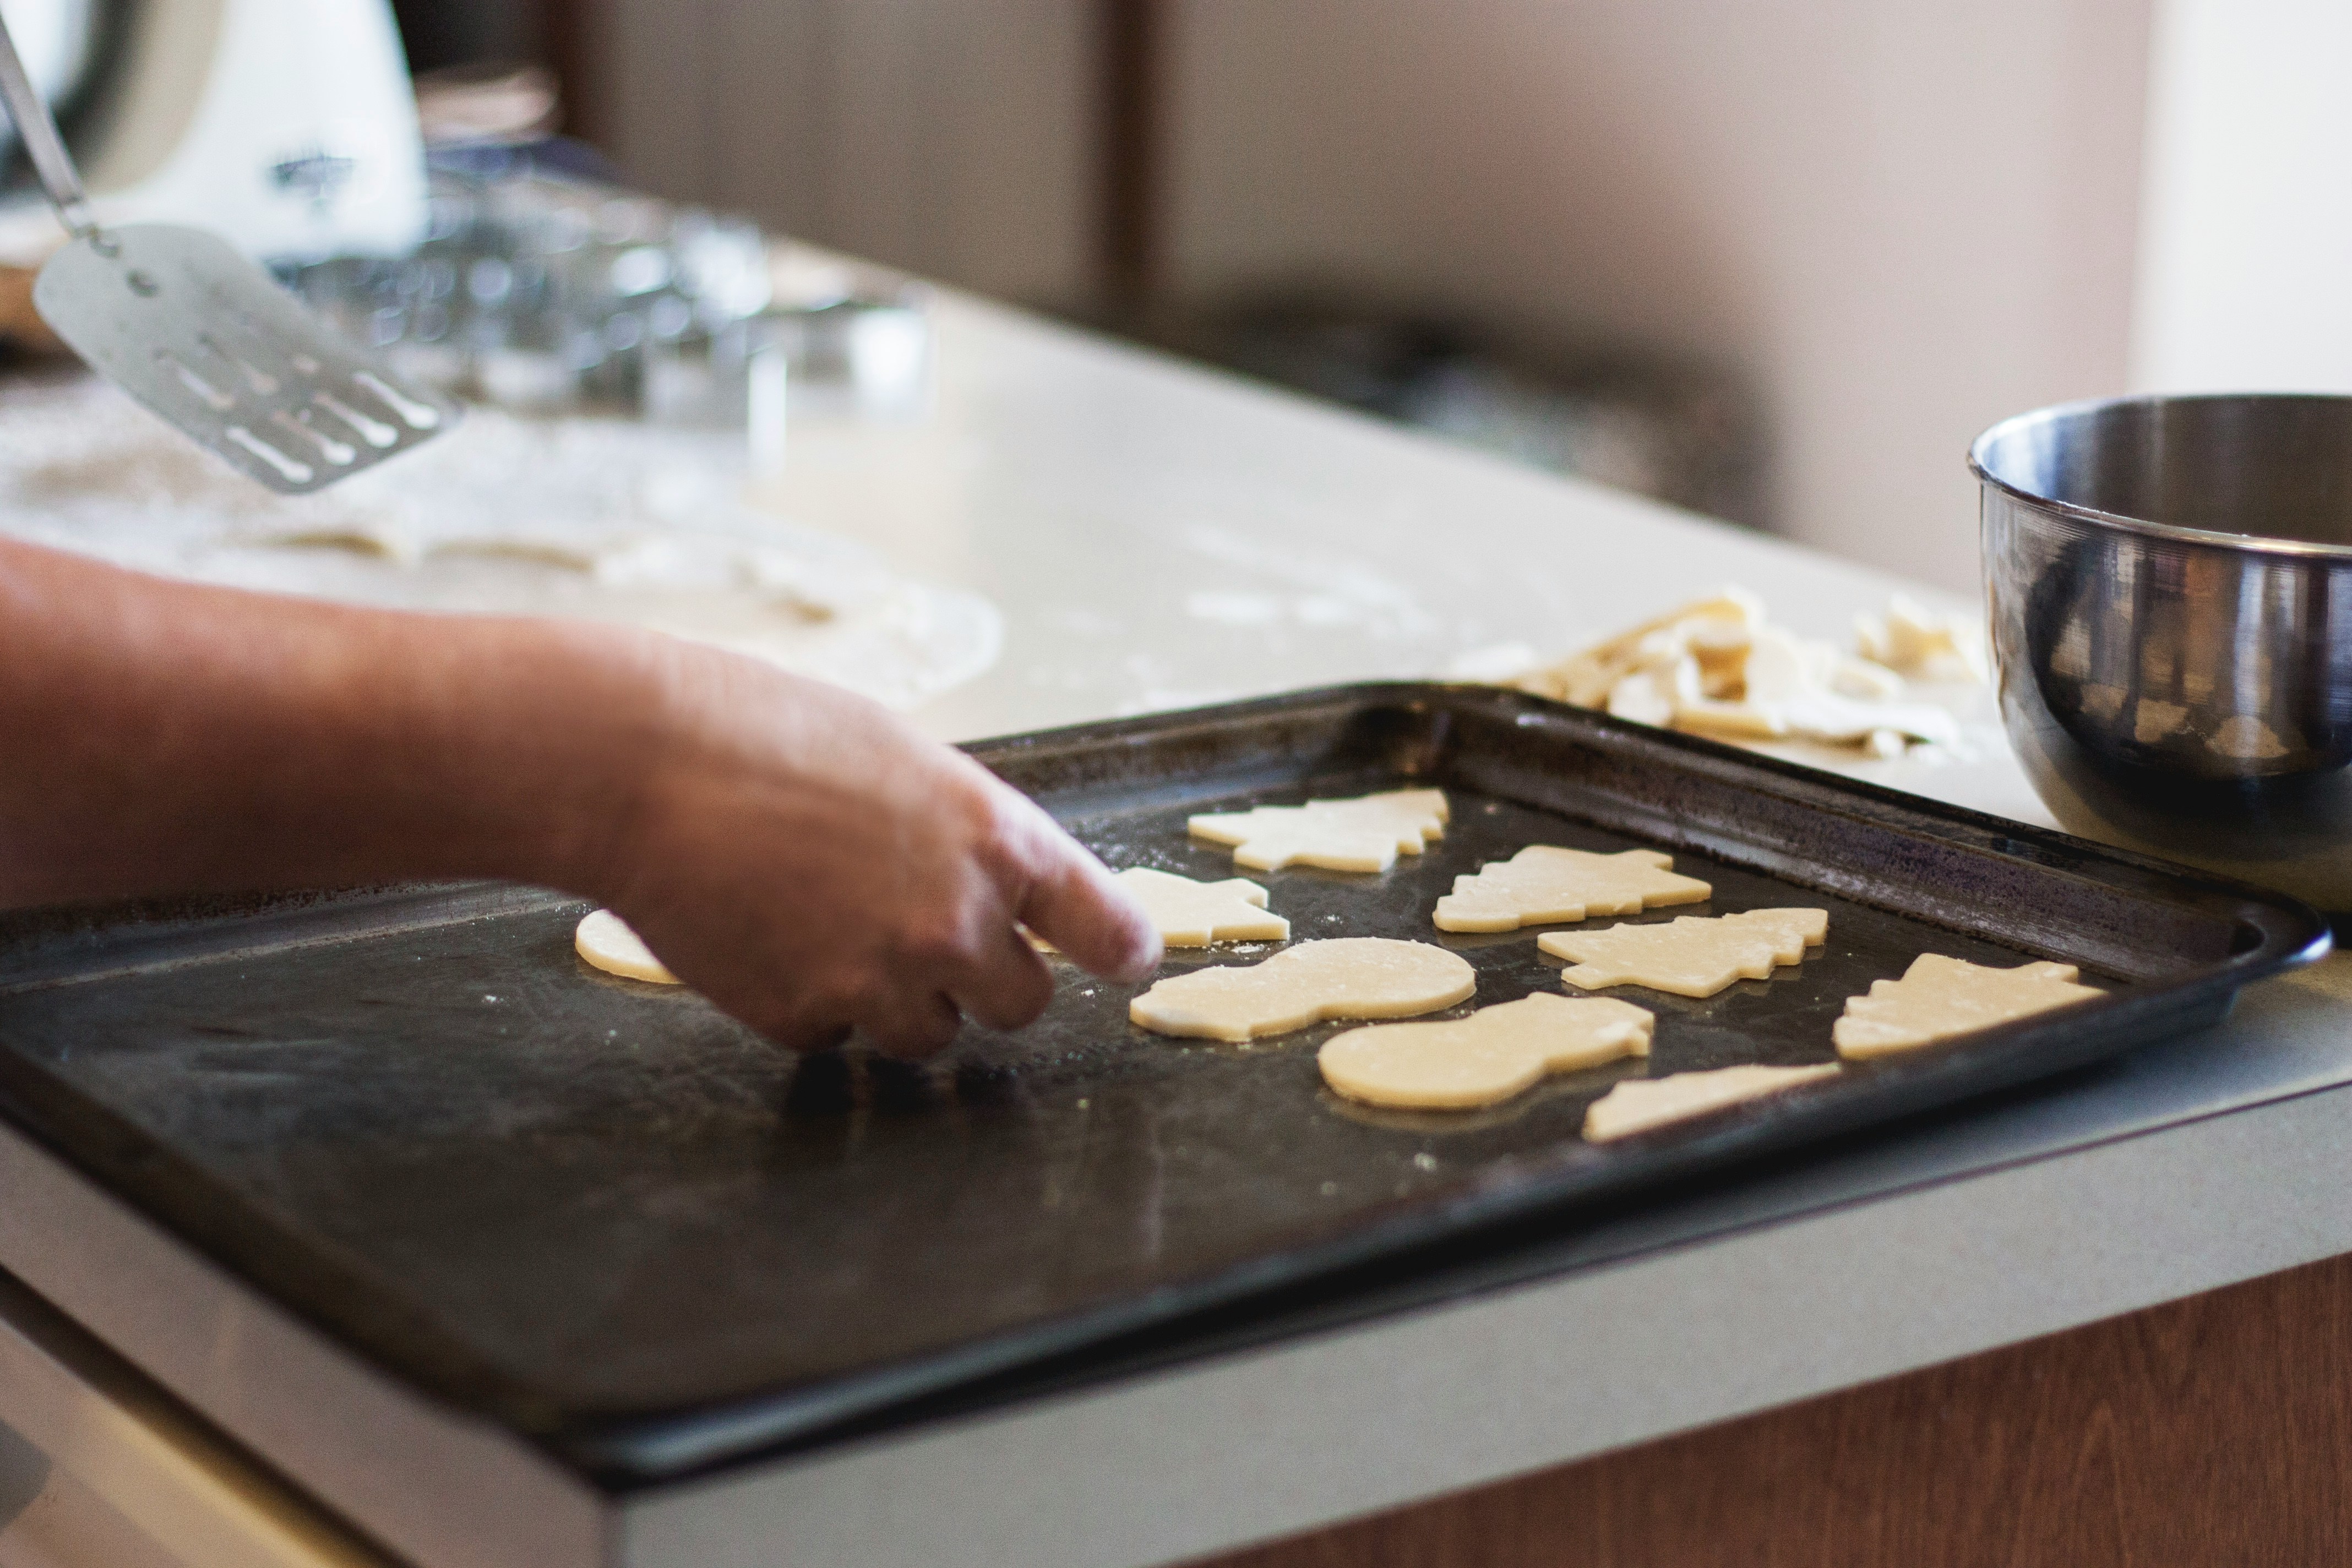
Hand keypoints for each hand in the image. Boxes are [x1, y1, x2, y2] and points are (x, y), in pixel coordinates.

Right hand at [584, 641, 1160, 1054]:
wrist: (643, 763)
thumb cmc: (765, 731)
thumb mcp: (902, 759)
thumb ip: (962, 832)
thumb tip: (988, 885)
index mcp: (998, 840)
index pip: (1107, 926)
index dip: (1121, 949)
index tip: (1127, 959)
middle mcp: (958, 922)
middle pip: (1022, 1005)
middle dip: (982, 980)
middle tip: (922, 934)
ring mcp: (883, 980)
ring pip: (929, 1034)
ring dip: (895, 998)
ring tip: (825, 921)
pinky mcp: (806, 1017)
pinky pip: (836, 1036)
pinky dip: (811, 1003)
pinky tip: (767, 935)